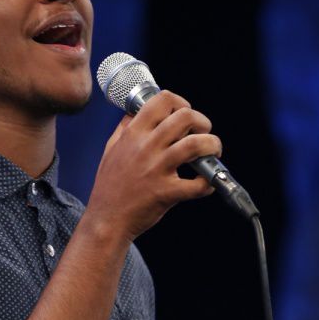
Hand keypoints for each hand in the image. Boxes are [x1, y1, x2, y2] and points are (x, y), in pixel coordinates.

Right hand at [84, 91, 220, 242]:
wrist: (106, 219)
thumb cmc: (109, 187)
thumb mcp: (111, 149)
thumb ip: (125, 128)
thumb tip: (137, 110)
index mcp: (133, 134)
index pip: (162, 100)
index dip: (180, 103)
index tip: (185, 113)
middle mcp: (146, 148)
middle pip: (185, 117)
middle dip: (202, 122)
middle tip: (203, 133)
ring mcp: (157, 170)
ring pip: (196, 144)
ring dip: (212, 145)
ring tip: (212, 152)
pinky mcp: (166, 193)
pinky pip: (197, 184)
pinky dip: (208, 182)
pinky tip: (205, 182)